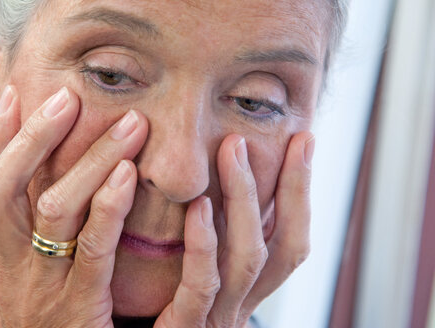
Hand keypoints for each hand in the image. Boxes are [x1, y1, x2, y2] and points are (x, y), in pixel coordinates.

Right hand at [0, 85, 148, 326]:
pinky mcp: (79, 312)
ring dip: (89, 160)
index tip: (13, 93)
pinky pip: (92, 252)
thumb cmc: (59, 316)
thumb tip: (49, 165)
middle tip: (70, 96)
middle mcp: (12, 267)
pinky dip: (109, 207)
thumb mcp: (39, 269)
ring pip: (52, 211)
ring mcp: (43, 288)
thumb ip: (42, 221)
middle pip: (5, 190)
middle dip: (35, 138)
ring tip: (128, 123)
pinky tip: (130, 175)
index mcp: (2, 253)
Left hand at [154, 132, 313, 326]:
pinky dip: (204, 246)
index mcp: (239, 292)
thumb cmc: (143, 317)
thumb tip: (203, 180)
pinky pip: (200, 288)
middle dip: (288, 189)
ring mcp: (213, 320)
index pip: (287, 239)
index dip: (301, 192)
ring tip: (234, 149)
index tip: (303, 140)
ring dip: (244, 201)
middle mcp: (236, 306)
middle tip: (286, 136)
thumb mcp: (179, 276)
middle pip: (280, 246)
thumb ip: (196, 239)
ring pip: (247, 259)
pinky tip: (199, 206)